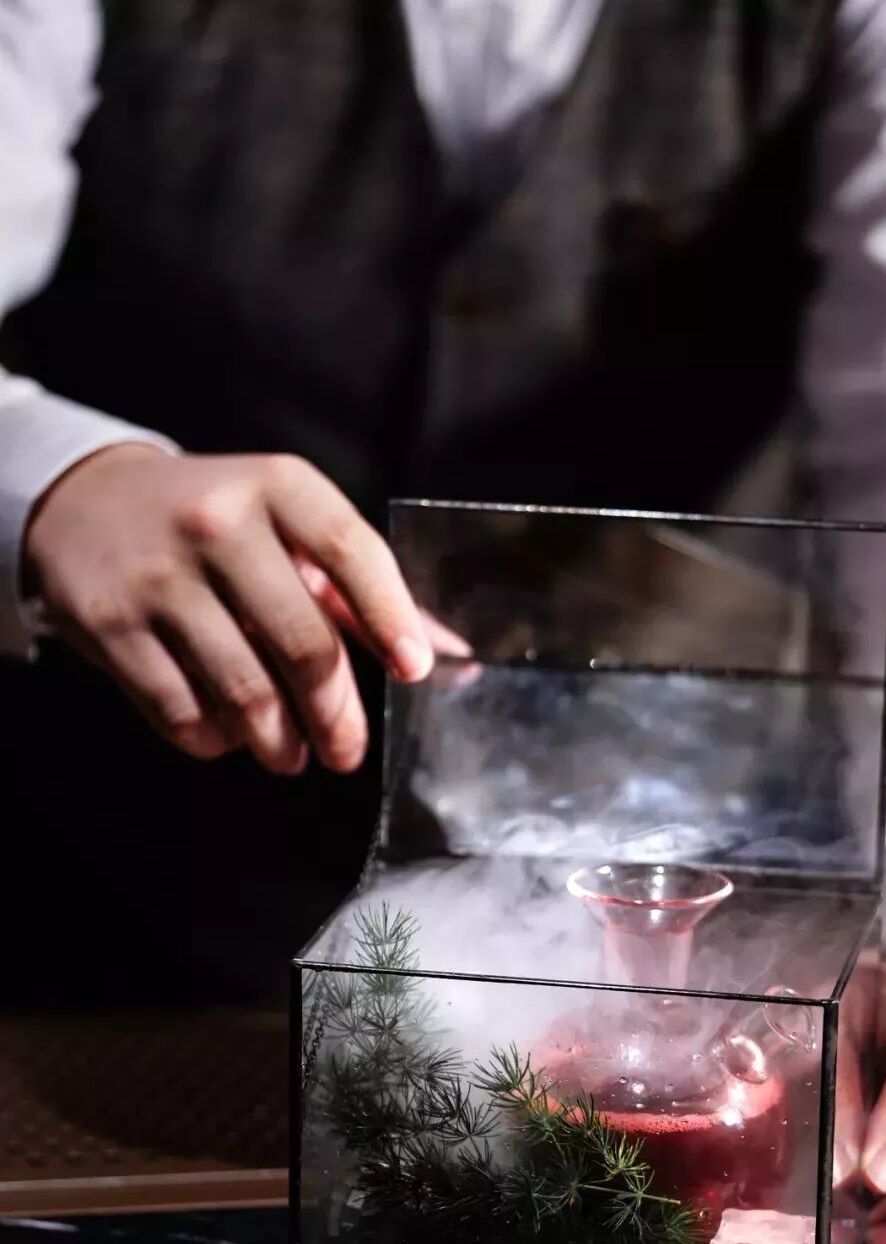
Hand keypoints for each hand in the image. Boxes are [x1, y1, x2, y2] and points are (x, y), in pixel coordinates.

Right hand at [25, 444, 434, 773]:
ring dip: (279, 741)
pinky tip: (228, 737)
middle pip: (302, 643)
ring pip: (244, 690)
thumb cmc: (214, 523)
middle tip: (347, 752)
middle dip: (336, 715)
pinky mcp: (108, 623)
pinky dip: (214, 738)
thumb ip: (358, 587)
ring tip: (291, 756)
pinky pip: (180, 709)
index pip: (351, 550)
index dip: (391, 616)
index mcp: (276, 486)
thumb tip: (446, 653)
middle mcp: (216, 522)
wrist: (81, 502)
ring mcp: (158, 574)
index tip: (415, 671)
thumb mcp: (283, 527)